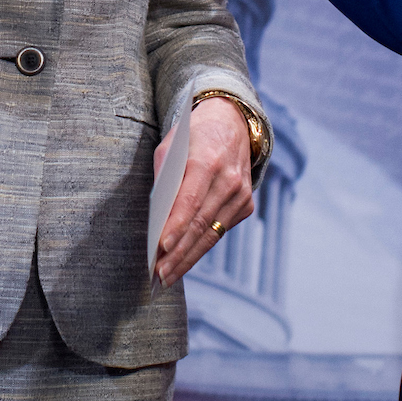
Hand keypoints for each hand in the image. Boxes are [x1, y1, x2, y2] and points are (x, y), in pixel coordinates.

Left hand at [151, 97, 255, 286]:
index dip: (176, 226)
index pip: (191, 200)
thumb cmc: (193, 137)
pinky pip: (219, 231)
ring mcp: (241, 195)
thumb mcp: (171, 144)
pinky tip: (184, 261)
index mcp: (208, 161)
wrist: (233, 124)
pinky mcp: (246, 205)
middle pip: (200, 223)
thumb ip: (162, 175)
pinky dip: (200, 248)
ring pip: (211, 234)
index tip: (161, 247)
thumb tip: (155, 215)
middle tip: (158, 274)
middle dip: (178, 252)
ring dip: (188, 258)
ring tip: (167, 276)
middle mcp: (229, 180)